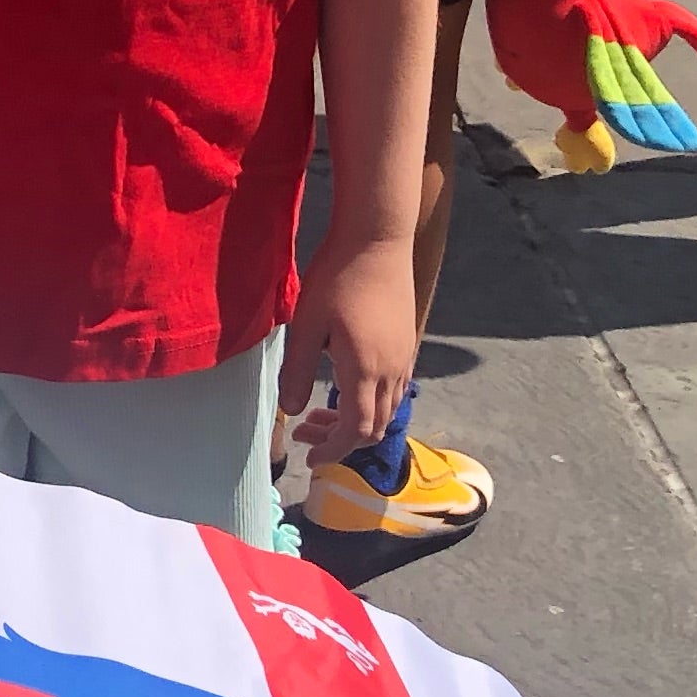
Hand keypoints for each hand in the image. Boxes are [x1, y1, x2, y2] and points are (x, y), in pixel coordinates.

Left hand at [281, 233, 418, 462]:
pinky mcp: (407, 342)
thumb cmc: (337, 277)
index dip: (332, 450)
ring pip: (386, 410)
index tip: (308, 457)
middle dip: (340, 440)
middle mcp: (392, 371)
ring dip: (355, 421)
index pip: (355, 432)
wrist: (378, 239)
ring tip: (320, 411)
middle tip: (305, 432)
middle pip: (374, 427)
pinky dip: (370, 401)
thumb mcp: (306, 324)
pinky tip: (344, 384)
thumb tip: (290, 410)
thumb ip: (296, 370)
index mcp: (366, 371)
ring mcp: (404, 357)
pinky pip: (394, 389)